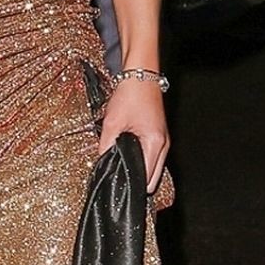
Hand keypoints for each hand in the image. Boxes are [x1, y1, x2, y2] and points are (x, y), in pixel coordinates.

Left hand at [98, 78, 169, 193]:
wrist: (140, 74)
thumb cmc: (129, 95)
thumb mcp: (111, 123)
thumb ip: (105, 146)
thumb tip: (101, 164)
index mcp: (155, 144)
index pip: (147, 179)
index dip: (132, 186)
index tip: (119, 190)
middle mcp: (163, 145)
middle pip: (152, 178)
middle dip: (136, 182)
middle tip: (117, 182)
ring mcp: (163, 140)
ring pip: (153, 168)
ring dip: (139, 171)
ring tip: (120, 170)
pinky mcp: (158, 135)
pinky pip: (152, 157)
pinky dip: (142, 161)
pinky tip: (127, 158)